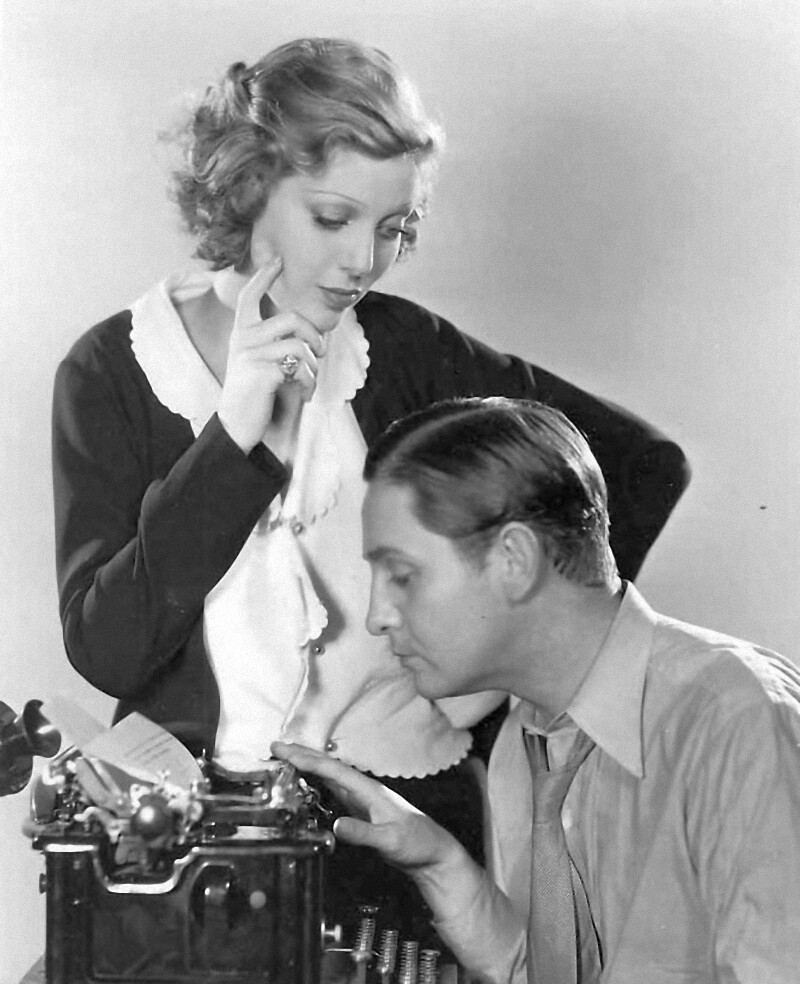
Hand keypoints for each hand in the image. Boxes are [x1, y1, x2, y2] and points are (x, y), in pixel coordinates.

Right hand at [217, 259, 326, 452]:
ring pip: (299, 344)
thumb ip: (279, 344)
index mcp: (242, 333)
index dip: (263, 276)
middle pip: (290, 318)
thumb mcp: (263, 363)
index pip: (249, 296)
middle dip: (314, 334)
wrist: (238, 426)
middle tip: (319, 353)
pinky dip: (309, 382)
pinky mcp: (261, 372)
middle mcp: (243, 338)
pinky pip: (299, 367)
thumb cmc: (256, 395)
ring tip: (309, 383)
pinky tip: (304, 394)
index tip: (278, 259)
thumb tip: (314, 335)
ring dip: (313, 366)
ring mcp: (250, 354)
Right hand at [271, 742, 466, 875]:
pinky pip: (333, 789)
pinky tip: (308, 782)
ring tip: (285, 758)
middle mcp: (363, 788)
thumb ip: (363, 834)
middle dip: (301, 755)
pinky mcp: (360, 809)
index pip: (332, 769)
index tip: (283, 750)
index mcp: (368, 789)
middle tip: (275, 746)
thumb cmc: (416, 844)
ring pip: (329, 775)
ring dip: (307, 765)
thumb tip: (335, 825)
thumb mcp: (389, 841)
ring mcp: (362, 798)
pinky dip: (316, 781)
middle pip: (328, 766)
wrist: (432, 853)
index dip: (306, 759)